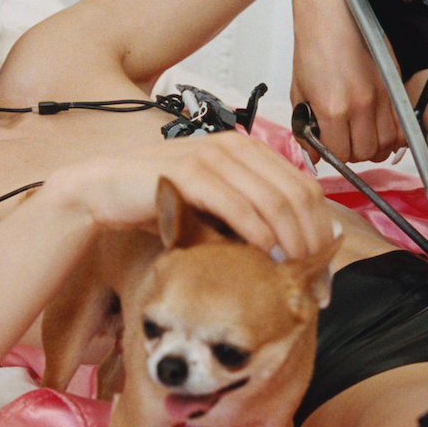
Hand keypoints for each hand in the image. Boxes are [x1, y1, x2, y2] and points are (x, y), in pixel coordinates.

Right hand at [39, 130, 338, 262]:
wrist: (104, 189)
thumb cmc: (157, 199)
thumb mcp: (213, 205)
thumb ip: (248, 215)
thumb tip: (293, 252)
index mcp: (246, 149)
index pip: (303, 186)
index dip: (320, 227)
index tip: (323, 267)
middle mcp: (234, 146)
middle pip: (296, 193)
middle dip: (312, 241)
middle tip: (314, 280)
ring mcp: (212, 156)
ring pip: (273, 199)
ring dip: (291, 241)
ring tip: (295, 273)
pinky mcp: (189, 173)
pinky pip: (236, 204)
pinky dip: (257, 231)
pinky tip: (266, 253)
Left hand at [290, 0, 405, 164]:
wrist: (332, 13)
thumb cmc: (313, 44)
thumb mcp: (299, 90)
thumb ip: (305, 126)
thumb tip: (313, 154)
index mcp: (333, 107)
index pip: (340, 154)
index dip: (332, 154)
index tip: (327, 146)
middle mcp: (361, 106)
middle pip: (365, 153)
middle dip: (352, 152)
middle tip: (342, 140)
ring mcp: (382, 97)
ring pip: (387, 145)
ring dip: (373, 146)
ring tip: (359, 134)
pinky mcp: (394, 88)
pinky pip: (400, 127)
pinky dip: (391, 135)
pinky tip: (376, 126)